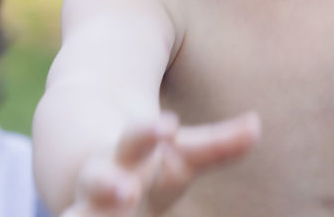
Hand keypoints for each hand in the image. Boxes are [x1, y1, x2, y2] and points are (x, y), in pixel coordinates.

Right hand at [61, 111, 260, 216]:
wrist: (77, 160)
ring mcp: (85, 209)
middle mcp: (98, 182)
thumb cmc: (143, 162)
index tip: (169, 124)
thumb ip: (218, 144)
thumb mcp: (179, 152)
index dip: (149, 132)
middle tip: (126, 189)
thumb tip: (258, 126)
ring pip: (76, 216)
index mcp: (124, 153)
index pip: (136, 138)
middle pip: (99, 180)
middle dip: (109, 185)